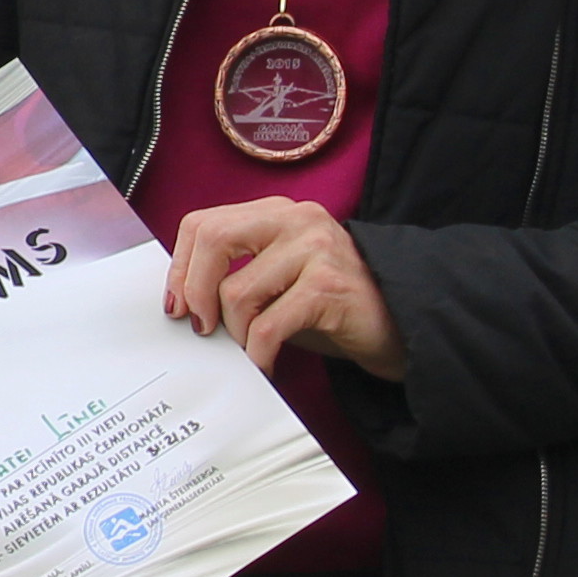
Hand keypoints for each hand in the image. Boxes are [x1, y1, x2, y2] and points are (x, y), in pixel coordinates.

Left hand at [164, 198, 404, 377]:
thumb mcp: (277, 278)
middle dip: (195, 291)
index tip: (177, 305)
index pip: (204, 223)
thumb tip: (181, 301)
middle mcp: (296, 220)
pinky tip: (265, 364)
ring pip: (237, 293)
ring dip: (235, 333)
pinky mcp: (329, 287)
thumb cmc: (329, 306)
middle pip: (213, 240)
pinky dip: (257, 354)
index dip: (180, 267)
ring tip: (250, 349)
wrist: (400, 324)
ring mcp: (316, 249)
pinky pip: (267, 327)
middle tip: (202, 327)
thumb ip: (236, 273)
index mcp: (276, 212)